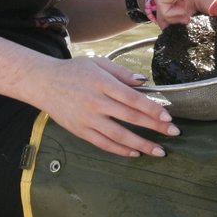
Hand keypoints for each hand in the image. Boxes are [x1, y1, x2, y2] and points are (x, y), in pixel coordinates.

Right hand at [35, 55, 180, 157]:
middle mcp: (95, 102)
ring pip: (118, 136)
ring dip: (140, 144)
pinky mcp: (79, 131)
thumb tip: (143, 82)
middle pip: (130, 118)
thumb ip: (121, 73)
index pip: (132, 99)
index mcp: (102, 83)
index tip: (168, 117)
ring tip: (159, 151)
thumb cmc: (74, 70)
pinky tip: (134, 153)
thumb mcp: (98, 63)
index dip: (152, 109)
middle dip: (154, 127)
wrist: (43, 82)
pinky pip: (102, 144)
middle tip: (174, 133)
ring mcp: (87, 119)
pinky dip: (119, 150)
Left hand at [156, 0, 216, 21]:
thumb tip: (214, 15)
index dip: (178, 15)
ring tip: (186, 21)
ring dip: (169, 18)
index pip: (178, 1)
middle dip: (170, 19)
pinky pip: (160, 2)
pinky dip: (167, 13)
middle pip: (166, 3)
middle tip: (182, 27)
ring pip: (161, 3)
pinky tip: (185, 15)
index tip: (189, 23)